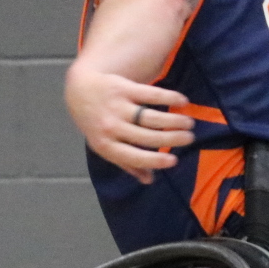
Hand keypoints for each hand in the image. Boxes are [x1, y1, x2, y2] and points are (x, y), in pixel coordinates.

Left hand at [64, 65, 195, 184]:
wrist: (79, 91)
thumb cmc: (96, 124)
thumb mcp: (105, 146)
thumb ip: (126, 163)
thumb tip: (149, 180)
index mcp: (105, 146)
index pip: (133, 156)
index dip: (154, 160)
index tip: (174, 160)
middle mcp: (110, 127)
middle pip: (147, 136)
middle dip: (172, 138)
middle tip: (189, 138)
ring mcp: (116, 107)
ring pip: (151, 117)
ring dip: (174, 120)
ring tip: (189, 123)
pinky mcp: (123, 88)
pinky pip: (150, 94)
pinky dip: (169, 97)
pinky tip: (183, 101)